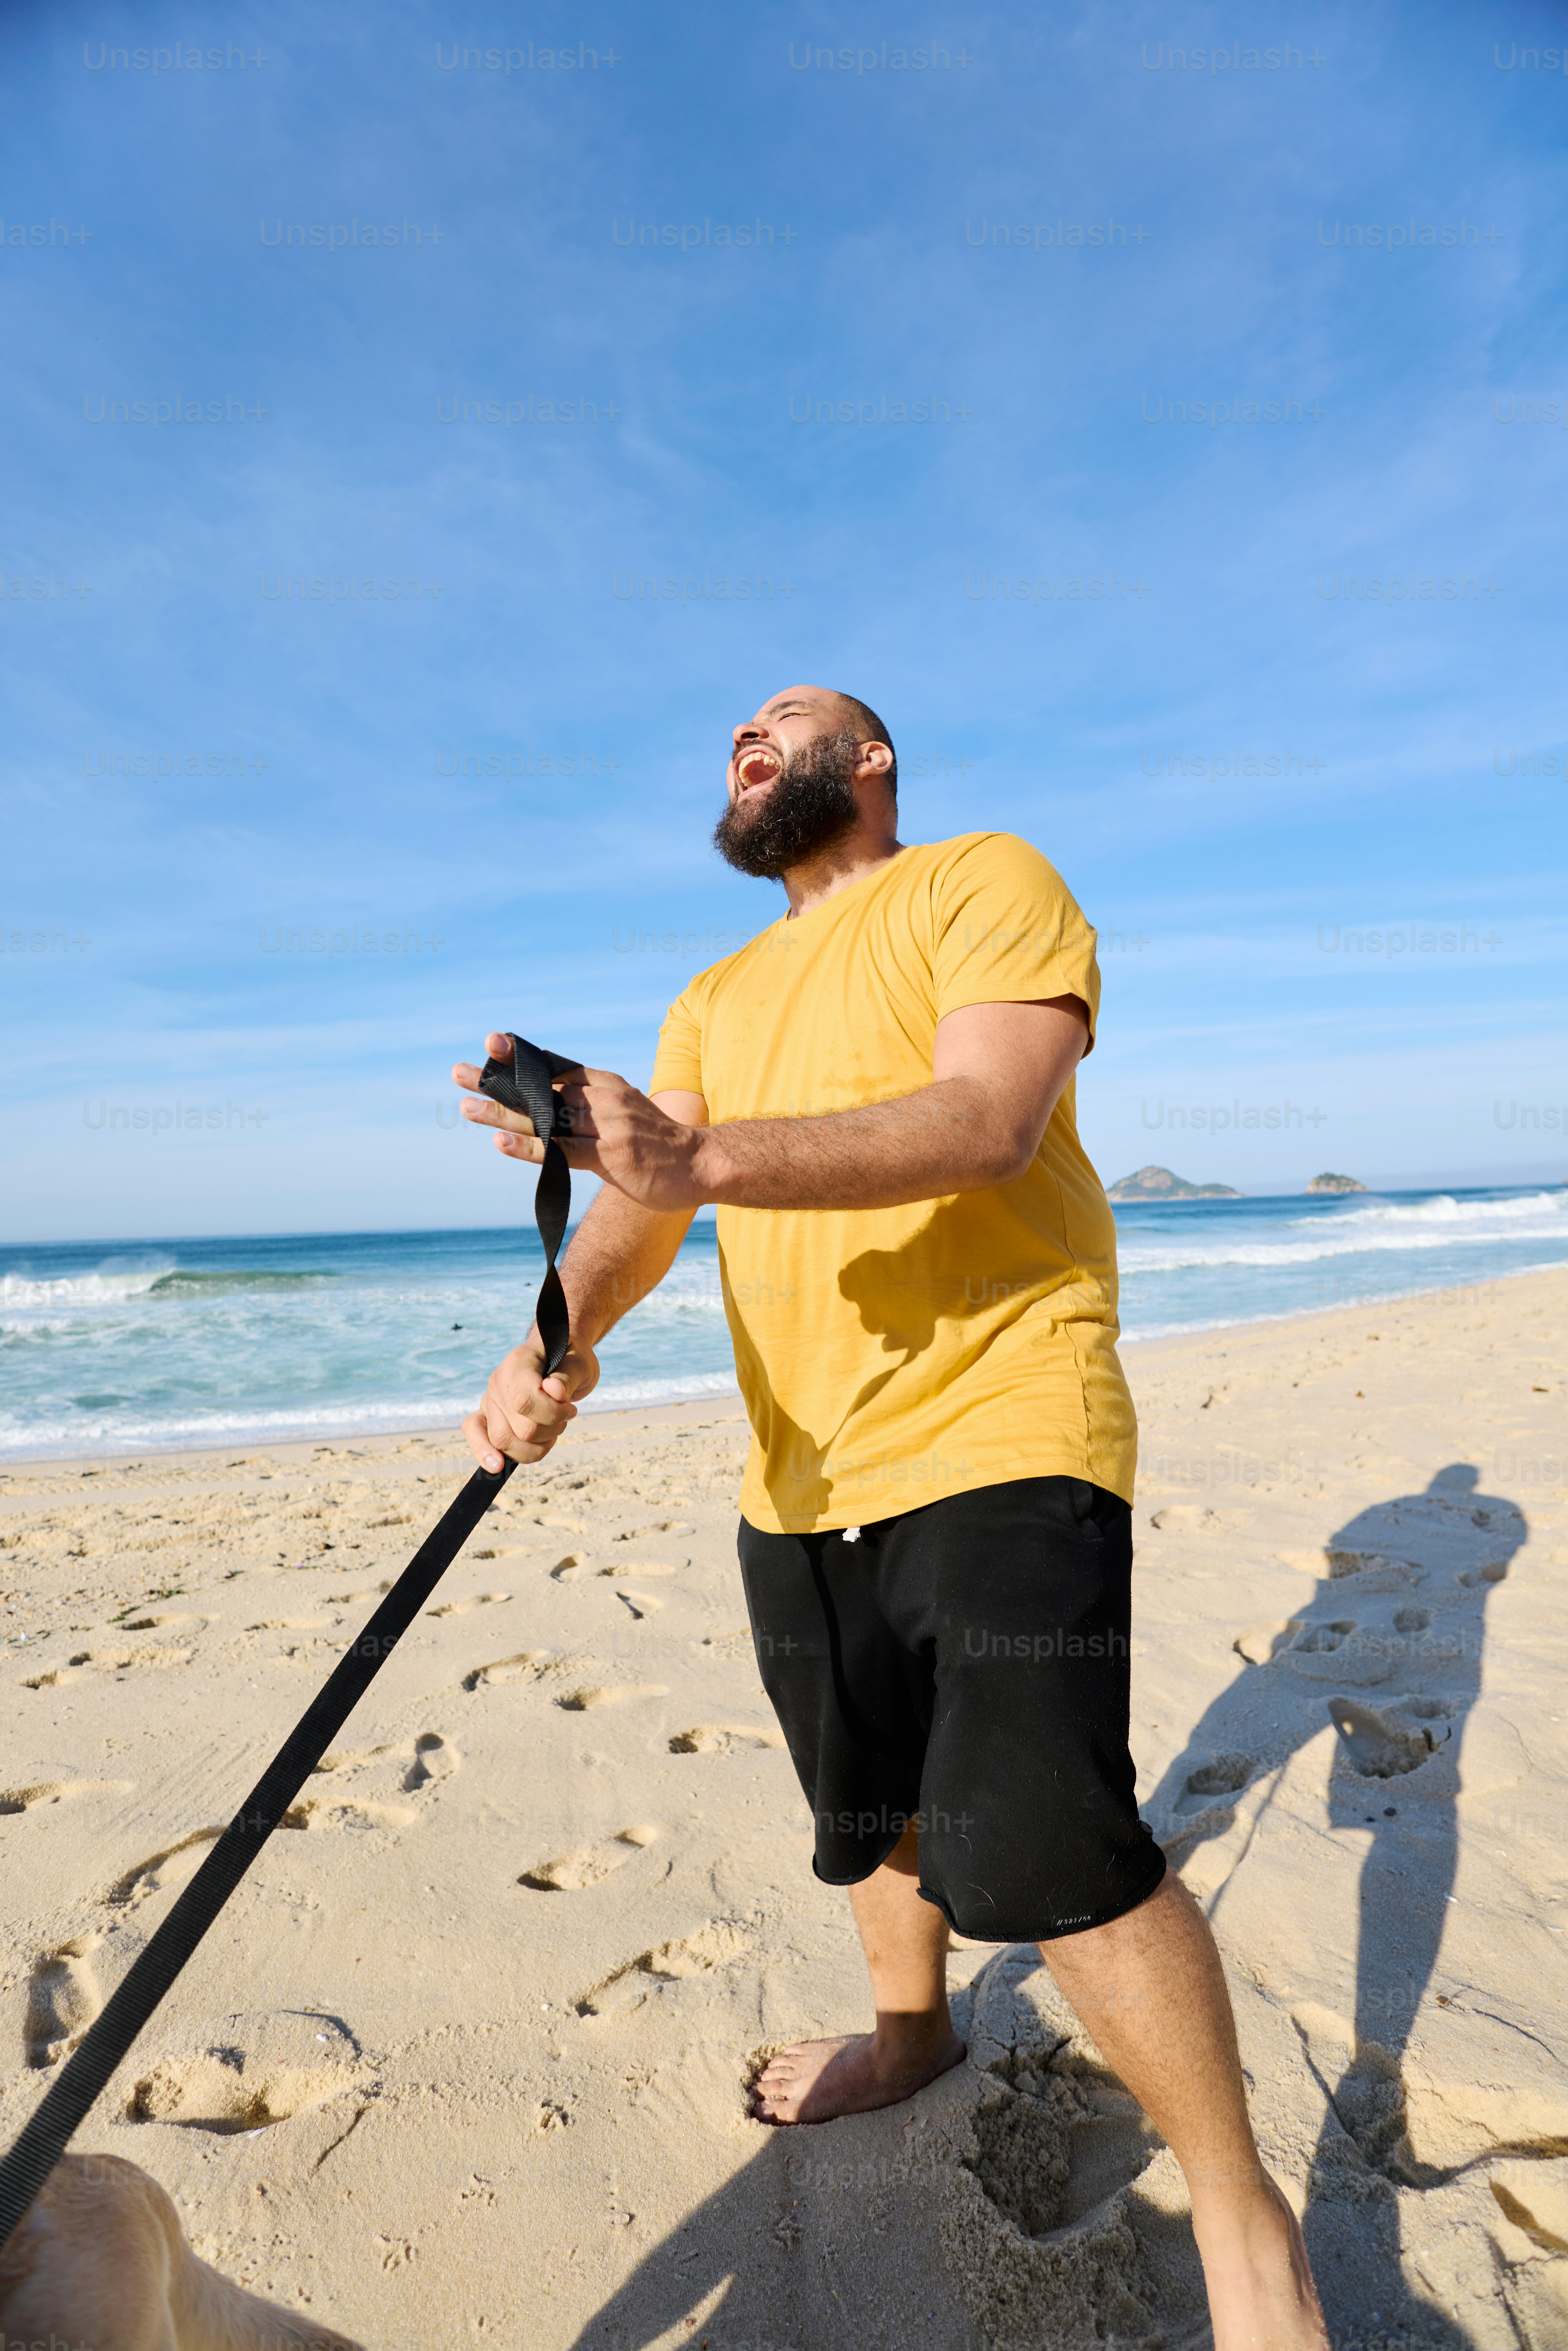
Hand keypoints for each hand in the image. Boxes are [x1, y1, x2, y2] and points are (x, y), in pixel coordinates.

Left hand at [452, 1032, 711, 1211]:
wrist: (701, 1164)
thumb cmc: (658, 1143)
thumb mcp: (625, 1111)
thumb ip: (590, 1105)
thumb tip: (552, 1103)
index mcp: (605, 1084)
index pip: (555, 1064)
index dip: (522, 1055)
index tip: (491, 1044)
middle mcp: (603, 1099)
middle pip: (541, 1089)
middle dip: (497, 1083)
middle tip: (458, 1073)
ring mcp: (606, 1127)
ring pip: (545, 1117)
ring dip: (502, 1113)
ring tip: (466, 1108)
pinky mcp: (610, 1157)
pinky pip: (561, 1152)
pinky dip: (530, 1147)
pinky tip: (501, 1142)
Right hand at [462, 1327, 600, 1469]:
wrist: (559, 1358)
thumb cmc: (569, 1361)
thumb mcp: (579, 1365)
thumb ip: (567, 1378)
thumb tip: (553, 1390)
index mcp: (518, 1363)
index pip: (524, 1401)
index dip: (550, 1414)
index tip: (570, 1409)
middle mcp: (499, 1381)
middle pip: (519, 1428)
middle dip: (549, 1432)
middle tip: (564, 1418)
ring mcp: (490, 1399)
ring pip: (503, 1441)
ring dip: (535, 1446)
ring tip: (550, 1430)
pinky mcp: (487, 1415)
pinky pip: (474, 1435)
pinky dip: (486, 1454)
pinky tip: (497, 1466)